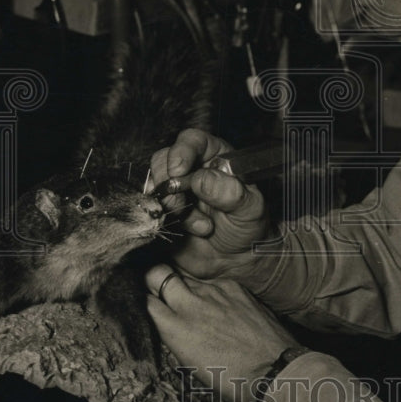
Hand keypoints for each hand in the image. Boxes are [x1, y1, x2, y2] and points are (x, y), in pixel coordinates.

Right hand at [145, 264, 298, 401]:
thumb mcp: (189, 363)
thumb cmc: (231, 378)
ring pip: (186, 276)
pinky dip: (211, 291)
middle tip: (160, 288)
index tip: (145, 303)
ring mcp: (213, 291)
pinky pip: (213, 282)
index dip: (142, 300)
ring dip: (184, 285)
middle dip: (155, 279)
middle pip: (157, 273)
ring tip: (193, 300)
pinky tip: (221, 306)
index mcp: (174, 328)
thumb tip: (167, 322)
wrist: (273, 371)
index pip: (143, 300)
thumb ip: (175, 335)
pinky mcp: (233, 286)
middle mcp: (189, 304)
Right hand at [151, 129, 271, 280]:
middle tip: (182, 206)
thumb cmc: (248, 228)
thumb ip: (230, 192)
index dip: (182, 151)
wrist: (236, 260)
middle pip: (164, 159)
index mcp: (217, 158)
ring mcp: (176, 191)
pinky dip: (163, 221)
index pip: (193, 141)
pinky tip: (186, 233)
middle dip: (169, 183)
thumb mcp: (250, 209)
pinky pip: (150, 209)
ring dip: (170, 206)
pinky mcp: (164, 211)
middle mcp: (193, 170)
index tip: (178, 170)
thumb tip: (202, 179)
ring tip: (200, 227)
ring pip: (155, 184)